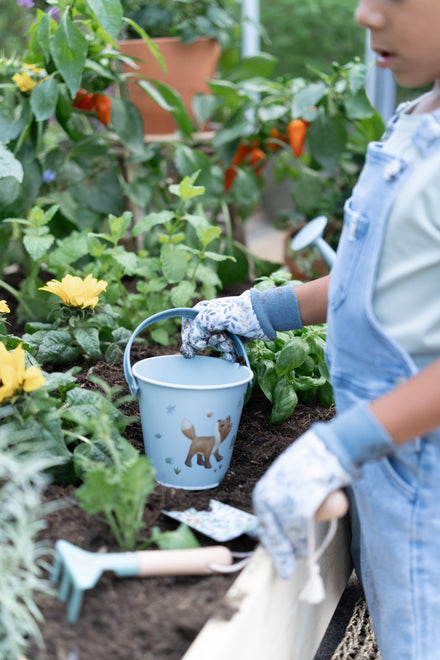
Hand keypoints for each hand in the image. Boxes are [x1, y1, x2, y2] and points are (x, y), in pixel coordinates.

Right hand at [180, 290, 268, 360]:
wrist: (262, 317)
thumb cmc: (237, 313)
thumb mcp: (211, 317)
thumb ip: (197, 329)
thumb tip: (194, 344)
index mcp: (204, 310)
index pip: (187, 324)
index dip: (188, 335)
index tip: (194, 344)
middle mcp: (211, 320)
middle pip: (200, 338)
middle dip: (210, 342)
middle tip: (219, 339)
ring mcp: (222, 330)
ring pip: (214, 346)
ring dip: (222, 346)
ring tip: (230, 342)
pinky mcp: (232, 340)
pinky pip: (224, 352)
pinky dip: (228, 355)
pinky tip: (232, 354)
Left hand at [252, 430, 352, 578]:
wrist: (329, 449)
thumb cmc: (311, 463)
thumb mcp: (287, 479)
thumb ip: (283, 498)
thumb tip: (284, 522)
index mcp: (263, 491)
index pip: (263, 524)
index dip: (271, 542)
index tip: (276, 555)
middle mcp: (267, 496)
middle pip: (271, 534)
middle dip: (279, 554)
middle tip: (284, 572)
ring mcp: (281, 503)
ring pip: (285, 536)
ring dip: (293, 550)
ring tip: (300, 556)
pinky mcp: (298, 508)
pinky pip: (298, 533)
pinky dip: (302, 544)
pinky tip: (305, 550)